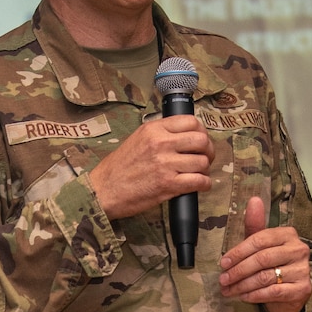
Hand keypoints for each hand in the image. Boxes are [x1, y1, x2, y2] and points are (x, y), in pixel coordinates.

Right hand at [88, 115, 215, 219]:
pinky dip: (204, 184)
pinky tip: (199, 185)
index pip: (191, 122)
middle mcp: (161, 143)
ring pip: (202, 162)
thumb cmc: (118, 168)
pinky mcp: (168, 185)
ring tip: (198, 173)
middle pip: (201, 140)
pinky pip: (199, 181)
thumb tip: (184, 135)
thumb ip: (159, 134)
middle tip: (204, 158)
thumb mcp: (137, 139)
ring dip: (204, 169)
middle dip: (208, 150)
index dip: (201, 132)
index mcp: (153, 129)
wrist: (104, 190)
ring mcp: (165, 164)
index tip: (200, 141)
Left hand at [219, 196, 311, 311]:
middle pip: (261, 259)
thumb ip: (255, 225)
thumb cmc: (273, 264)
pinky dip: (254, 295)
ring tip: (228, 290)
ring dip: (242, 285)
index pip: (259, 240)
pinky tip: (243, 297)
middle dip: (238, 270)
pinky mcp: (302, 289)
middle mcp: (298, 249)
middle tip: (222, 280)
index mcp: (288, 234)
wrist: (290, 293)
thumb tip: (254, 199)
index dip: (238, 252)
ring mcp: (302, 270)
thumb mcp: (262, 244)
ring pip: (265, 277)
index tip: (223, 263)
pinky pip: (273, 292)